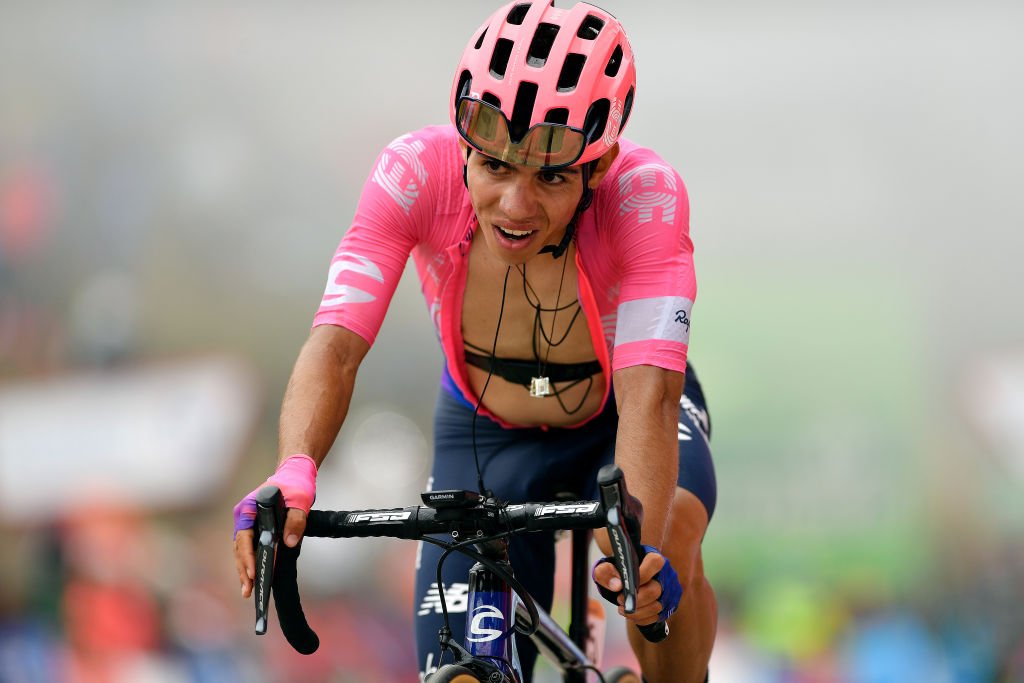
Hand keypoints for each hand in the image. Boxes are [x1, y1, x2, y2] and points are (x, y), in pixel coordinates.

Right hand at [232, 454, 316, 598]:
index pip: (244, 537)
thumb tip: (289, 543)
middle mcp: (244, 517)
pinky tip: (255, 579)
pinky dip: (251, 563)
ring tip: (249, 591)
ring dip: (245, 570)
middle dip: (244, 570)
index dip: (248, 557)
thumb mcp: (300, 500)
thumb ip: (295, 521)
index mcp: (249, 509)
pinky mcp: (256, 529)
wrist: (295, 475)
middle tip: (249, 590)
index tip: (254, 572)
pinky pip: (250, 549)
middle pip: (240, 548)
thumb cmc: (295, 485)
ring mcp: (248, 524)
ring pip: (242, 551)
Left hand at [592, 545, 682, 624]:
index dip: (642, 574)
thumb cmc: (617, 572)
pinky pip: (656, 617)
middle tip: (620, 599)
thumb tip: (617, 586)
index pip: (655, 562)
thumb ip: (606, 572)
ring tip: (623, 608)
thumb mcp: (605, 568)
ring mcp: (669, 591)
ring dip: (637, 611)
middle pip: (655, 590)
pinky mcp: (667, 606)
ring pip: (657, 606)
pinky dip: (641, 618)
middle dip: (635, 599)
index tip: (626, 585)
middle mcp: (665, 574)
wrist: (624, 581)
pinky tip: (631, 614)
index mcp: (652, 558)